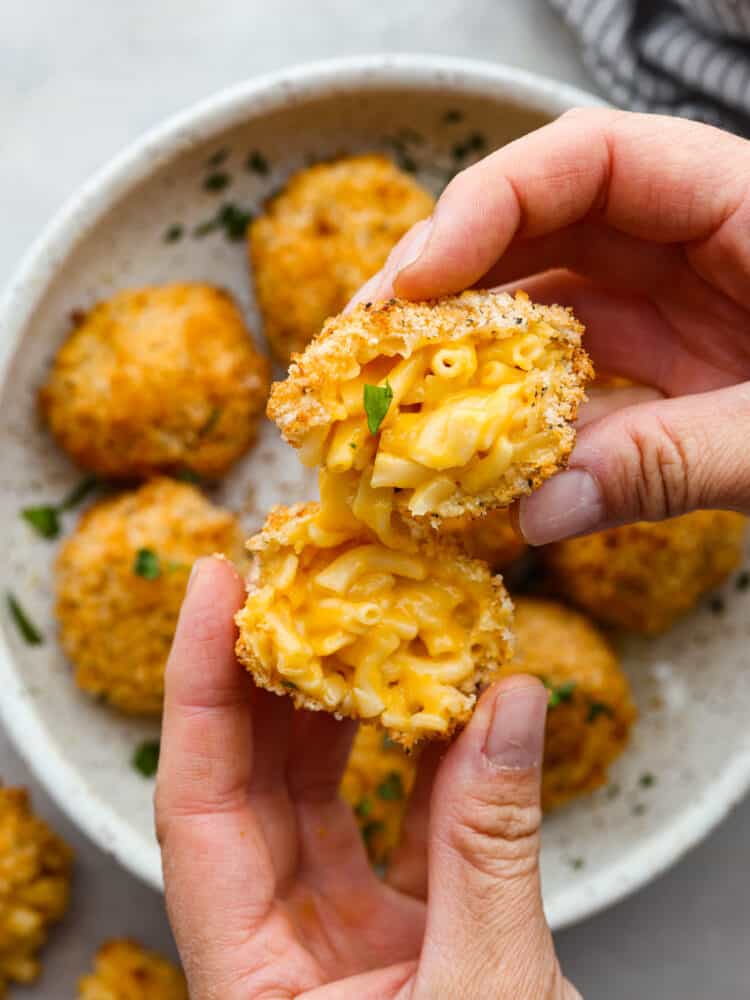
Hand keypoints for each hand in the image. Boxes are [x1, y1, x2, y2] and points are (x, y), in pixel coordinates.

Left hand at [156, 557, 579, 999]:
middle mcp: (271, 953)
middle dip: (267, 670)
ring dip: (338, 704)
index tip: (216, 588)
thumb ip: (495, 844)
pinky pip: (385, 823)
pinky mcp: (386, 936)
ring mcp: (325, 942)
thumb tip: (511, 704)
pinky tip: (436, 702)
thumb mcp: (491, 992)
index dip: (197, 684)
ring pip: (312, 794)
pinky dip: (411, 758)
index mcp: (249, 984)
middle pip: (246, 782)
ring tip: (361, 618)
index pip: (196, 802)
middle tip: (296, 578)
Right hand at [352, 108, 749, 542]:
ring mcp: (667, 309)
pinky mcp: (659, 372)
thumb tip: (539, 511)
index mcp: (739, 204)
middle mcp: (686, 245)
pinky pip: (564, 381)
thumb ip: (677, 462)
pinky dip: (514, 421)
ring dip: (462, 362)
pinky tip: (472, 460)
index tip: (414, 283)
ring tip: (391, 412)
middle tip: (363, 353)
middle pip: (534, 232)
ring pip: (536, 311)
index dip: (484, 209)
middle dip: (440, 290)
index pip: (584, 160)